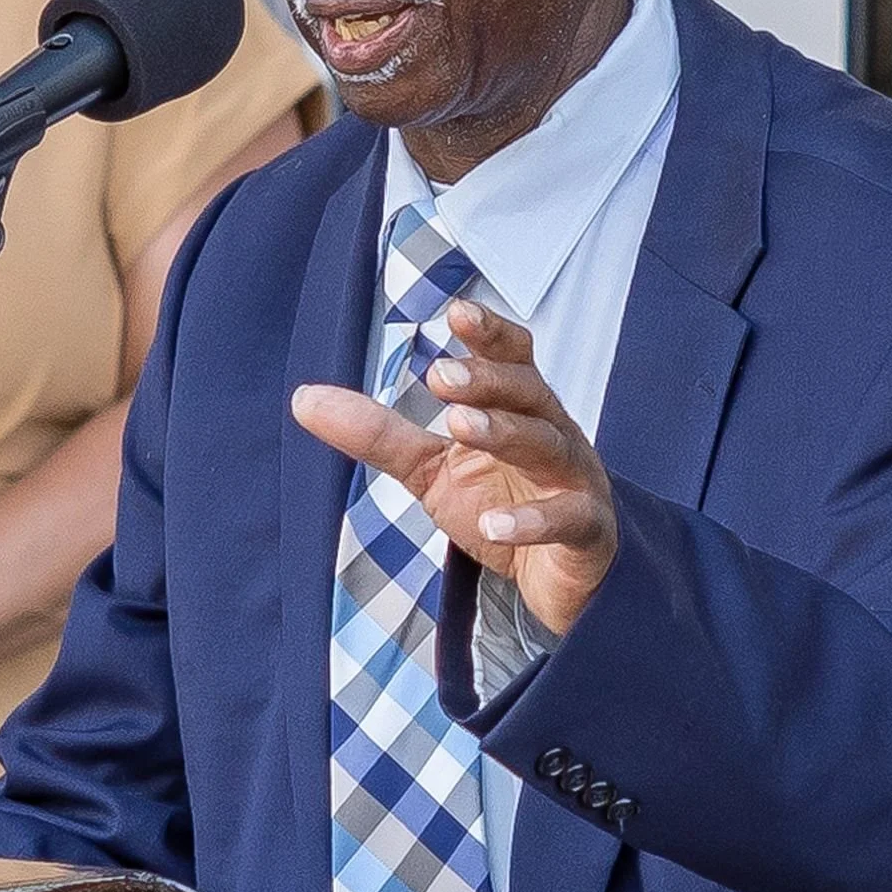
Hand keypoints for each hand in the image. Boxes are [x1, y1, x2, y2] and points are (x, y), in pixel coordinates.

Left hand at [292, 299, 617, 636]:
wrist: (555, 579)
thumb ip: (377, 433)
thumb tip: (303, 398)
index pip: (512, 357)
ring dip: (505, 432)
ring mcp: (577, 480)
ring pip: (549, 444)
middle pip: (529, 393)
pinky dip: (534, 521)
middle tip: (439, 376)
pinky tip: (495, 527)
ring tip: (460, 426)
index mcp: (518, 408)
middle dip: (487, 380)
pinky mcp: (588, 532)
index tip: (457, 312)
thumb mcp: (430, 468)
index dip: (490, 333)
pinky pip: (569, 519)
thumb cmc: (500, 504)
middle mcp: (553, 433)